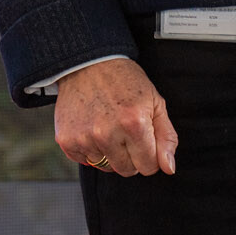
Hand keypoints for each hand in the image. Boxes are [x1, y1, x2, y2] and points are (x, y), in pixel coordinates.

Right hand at [55, 57, 178, 176]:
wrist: (89, 63)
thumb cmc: (124, 80)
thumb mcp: (155, 101)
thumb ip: (166, 137)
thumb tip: (168, 167)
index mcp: (134, 124)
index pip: (148, 166)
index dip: (149, 155)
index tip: (144, 140)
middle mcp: (107, 133)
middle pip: (127, 170)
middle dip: (131, 156)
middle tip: (126, 131)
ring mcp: (85, 138)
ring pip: (106, 167)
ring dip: (110, 152)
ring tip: (108, 126)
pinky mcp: (67, 141)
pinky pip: (85, 161)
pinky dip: (91, 149)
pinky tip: (92, 127)